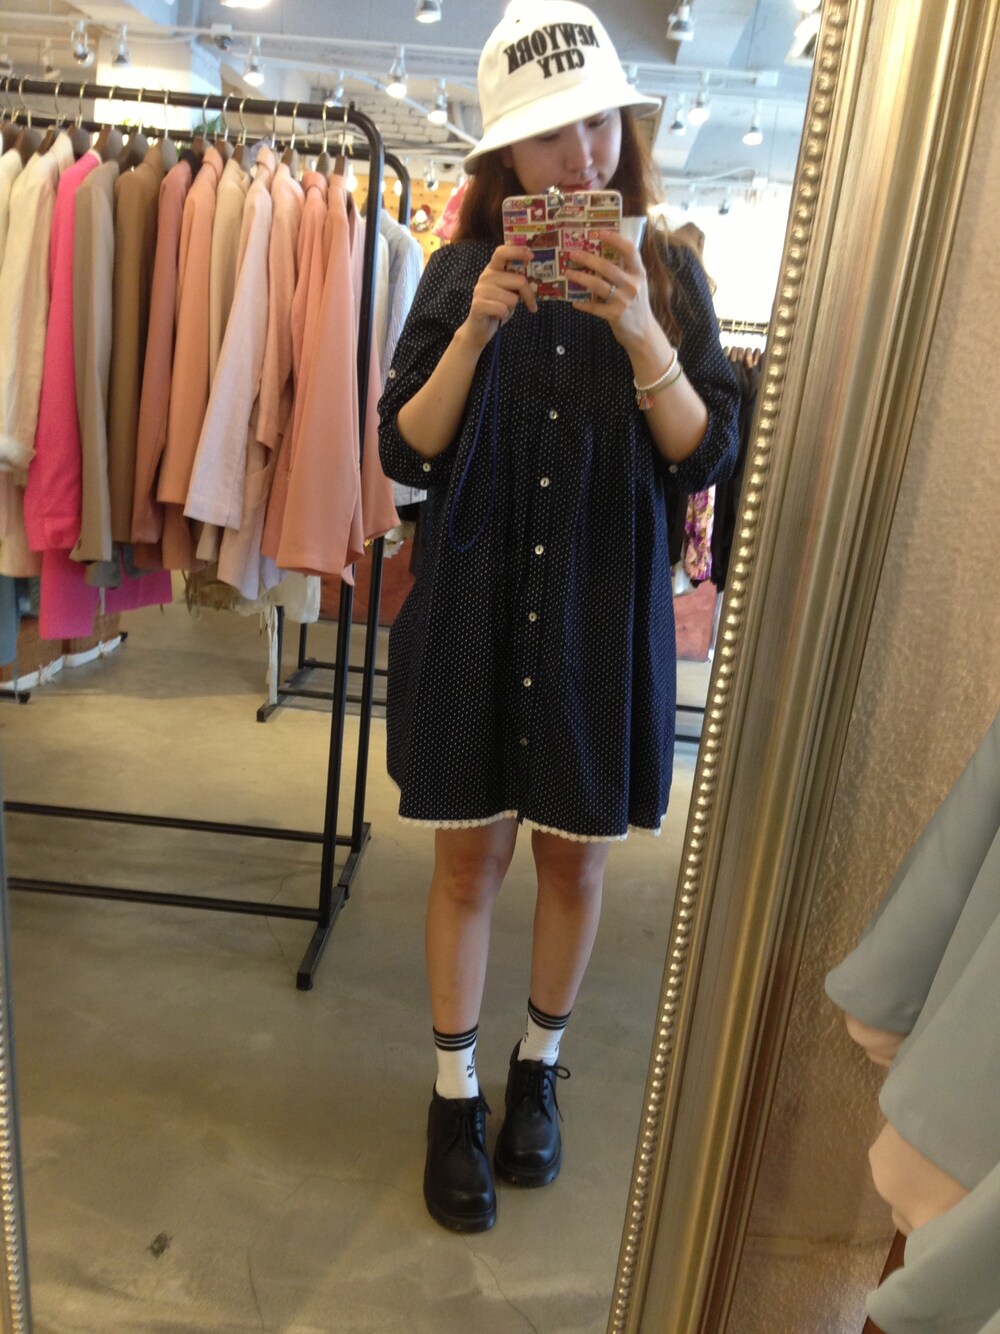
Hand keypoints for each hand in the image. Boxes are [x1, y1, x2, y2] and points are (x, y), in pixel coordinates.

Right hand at [456, 245, 538, 351]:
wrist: (478, 328)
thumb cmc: (497, 308)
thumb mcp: (509, 292)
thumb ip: (516, 282)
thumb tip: (535, 277)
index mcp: (493, 269)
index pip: (502, 252)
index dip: (517, 251)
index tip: (531, 256)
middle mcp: (486, 276)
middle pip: (519, 280)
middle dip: (528, 295)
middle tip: (531, 304)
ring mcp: (481, 290)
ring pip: (512, 298)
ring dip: (512, 307)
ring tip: (503, 309)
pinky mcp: (478, 304)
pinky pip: (503, 309)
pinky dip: (504, 315)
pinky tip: (497, 316)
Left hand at [566, 231, 659, 353]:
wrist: (643, 333)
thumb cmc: (636, 305)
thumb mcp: (637, 284)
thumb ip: (625, 271)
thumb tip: (601, 254)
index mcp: (639, 273)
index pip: (630, 251)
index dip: (616, 240)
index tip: (601, 232)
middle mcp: (632, 285)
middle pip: (607, 267)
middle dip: (588, 259)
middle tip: (572, 254)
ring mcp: (624, 300)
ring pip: (597, 285)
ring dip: (580, 278)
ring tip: (567, 273)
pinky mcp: (615, 315)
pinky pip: (594, 307)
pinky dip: (582, 304)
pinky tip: (574, 301)